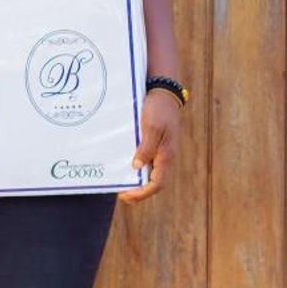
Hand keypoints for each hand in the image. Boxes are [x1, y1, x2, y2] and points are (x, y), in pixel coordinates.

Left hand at [119, 87, 182, 201]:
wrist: (162, 91)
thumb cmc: (159, 108)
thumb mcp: (152, 127)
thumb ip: (146, 147)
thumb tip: (137, 167)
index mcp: (166, 154)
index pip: (158, 183)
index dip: (143, 193)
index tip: (127, 196)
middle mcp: (163, 155)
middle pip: (154, 182)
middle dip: (139, 191)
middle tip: (122, 194)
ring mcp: (159, 150)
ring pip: (149, 172)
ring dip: (136, 180)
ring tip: (120, 182)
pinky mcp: (153, 142)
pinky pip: (145, 160)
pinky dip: (134, 166)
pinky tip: (122, 164)